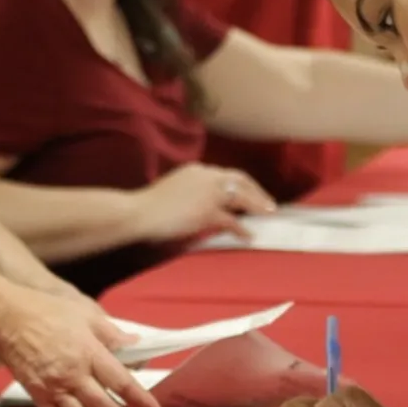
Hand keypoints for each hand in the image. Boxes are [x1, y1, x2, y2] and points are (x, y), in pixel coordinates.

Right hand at [0, 290, 163, 406]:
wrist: (7, 320)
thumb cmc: (47, 312)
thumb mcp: (85, 314)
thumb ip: (112, 333)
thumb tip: (134, 344)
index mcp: (90, 353)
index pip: (121, 382)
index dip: (140, 400)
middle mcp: (74, 375)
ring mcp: (54, 388)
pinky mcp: (38, 396)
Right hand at [133, 164, 276, 242]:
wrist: (138, 213)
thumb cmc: (148, 207)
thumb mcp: (172, 191)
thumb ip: (189, 194)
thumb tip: (199, 208)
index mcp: (196, 170)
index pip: (225, 174)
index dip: (240, 184)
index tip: (248, 192)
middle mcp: (205, 176)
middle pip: (240, 180)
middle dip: (257, 191)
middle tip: (269, 203)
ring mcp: (208, 193)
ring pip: (242, 197)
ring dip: (258, 206)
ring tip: (268, 215)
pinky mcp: (208, 212)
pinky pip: (232, 221)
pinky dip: (242, 229)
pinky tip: (249, 236)